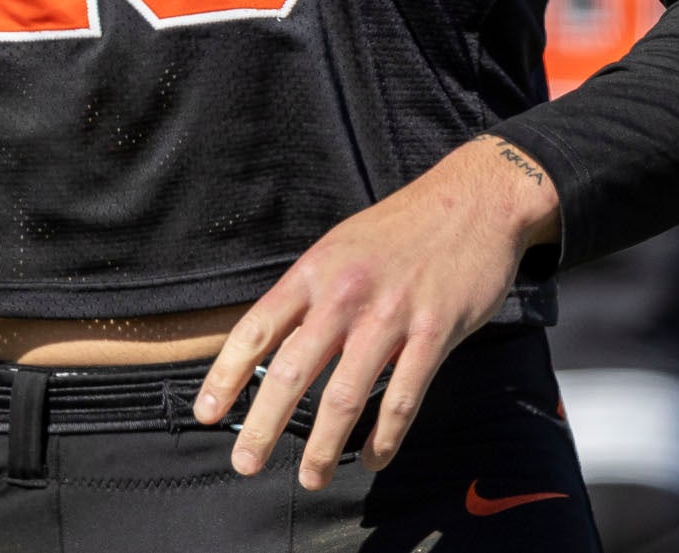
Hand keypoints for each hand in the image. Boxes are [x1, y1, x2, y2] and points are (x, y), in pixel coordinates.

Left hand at [191, 135, 559, 490]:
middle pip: (293, 370)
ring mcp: (391, 316)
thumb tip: (275, 342)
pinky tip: (371, 460)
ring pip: (346, 395)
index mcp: (313, 272)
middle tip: (244, 463)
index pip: (255, 330)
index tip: (206, 413)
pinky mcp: (436, 333)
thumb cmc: (399, 230)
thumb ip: (310, 293)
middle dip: (264, 424)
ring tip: (309, 478)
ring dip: (323, 445)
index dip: (225, 375)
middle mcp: (344, 295)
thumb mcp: (339, 248)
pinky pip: (403, 398)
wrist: (473, 200)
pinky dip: (384, 437)